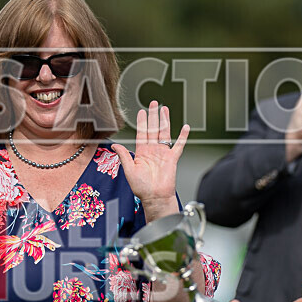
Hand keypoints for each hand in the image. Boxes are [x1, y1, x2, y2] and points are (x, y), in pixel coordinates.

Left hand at [112, 100, 188, 221]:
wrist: (155, 197)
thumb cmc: (141, 188)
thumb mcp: (128, 170)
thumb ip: (123, 156)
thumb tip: (115, 145)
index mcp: (141, 152)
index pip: (141, 133)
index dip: (141, 122)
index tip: (141, 112)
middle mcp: (152, 150)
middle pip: (153, 129)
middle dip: (153, 116)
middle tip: (153, 103)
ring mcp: (163, 153)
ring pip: (164, 133)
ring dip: (165, 121)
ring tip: (165, 109)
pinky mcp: (172, 158)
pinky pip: (179, 145)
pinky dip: (183, 136)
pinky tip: (185, 127)